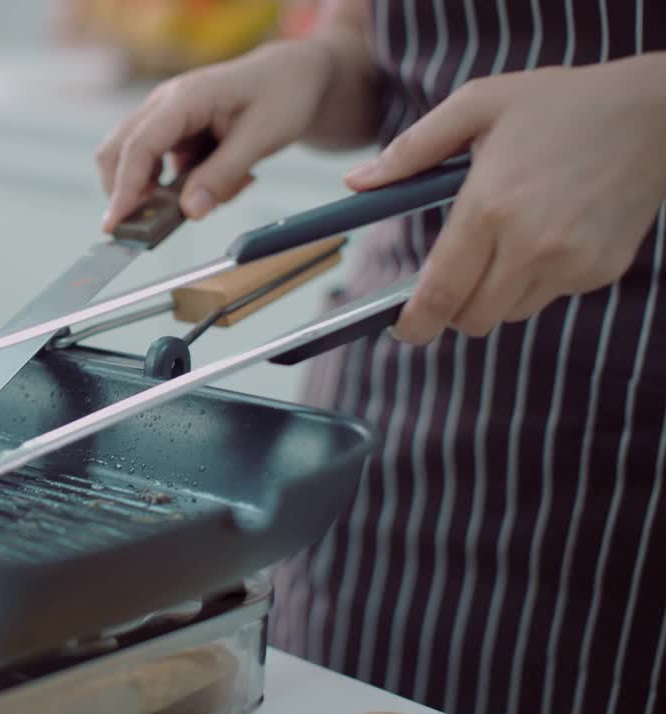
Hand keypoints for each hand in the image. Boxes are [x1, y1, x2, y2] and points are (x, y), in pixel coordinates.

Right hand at [95, 39, 335, 231]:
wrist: (292, 76)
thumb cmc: (281, 94)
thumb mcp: (262, 137)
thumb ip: (224, 174)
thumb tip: (190, 211)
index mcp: (186, 97)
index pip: (139, 145)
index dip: (124, 187)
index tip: (117, 224)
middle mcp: (165, 104)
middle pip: (117, 151)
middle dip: (126, 192)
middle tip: (151, 226)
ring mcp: (166, 118)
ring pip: (134, 161)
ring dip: (158, 191)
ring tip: (210, 195)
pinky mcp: (173, 133)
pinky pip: (160, 167)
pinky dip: (177, 186)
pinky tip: (216, 182)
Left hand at [344, 54, 665, 343]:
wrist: (653, 113)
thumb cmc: (561, 104)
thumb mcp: (477, 106)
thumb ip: (411, 150)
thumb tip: (356, 182)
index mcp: (489, 209)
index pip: (440, 294)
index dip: (414, 324)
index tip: (401, 330)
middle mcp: (531, 246)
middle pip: (472, 319)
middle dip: (451, 310)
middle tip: (448, 281)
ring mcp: (571, 263)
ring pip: (509, 313)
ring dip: (493, 294)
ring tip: (503, 242)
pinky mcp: (601, 271)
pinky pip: (550, 296)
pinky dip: (535, 280)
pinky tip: (546, 235)